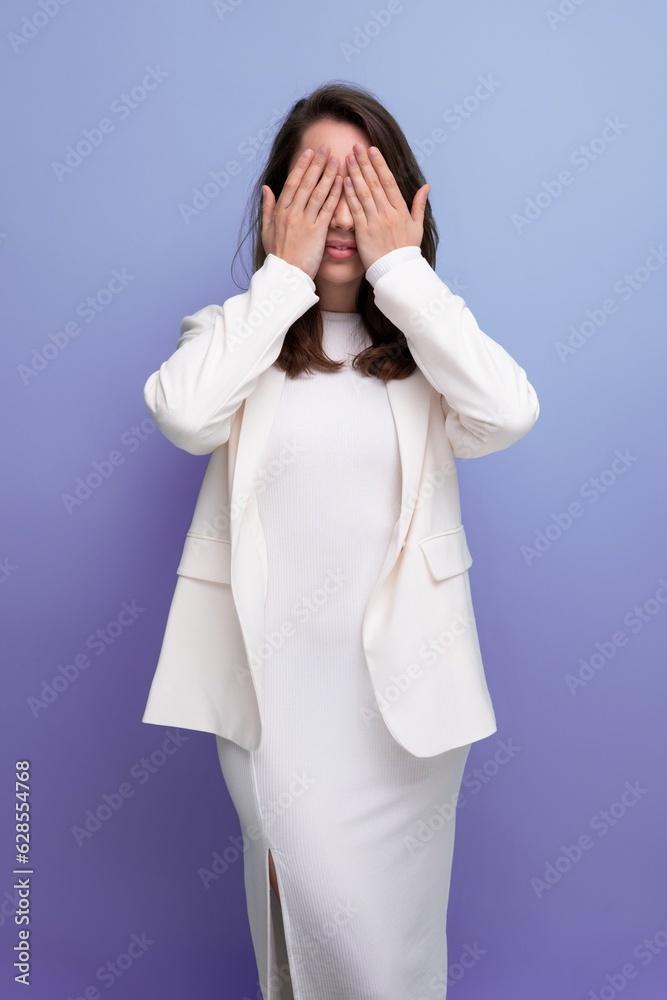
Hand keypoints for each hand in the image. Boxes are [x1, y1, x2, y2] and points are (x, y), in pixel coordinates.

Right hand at [261, 146, 342, 280]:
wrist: (285, 276)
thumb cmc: (278, 256)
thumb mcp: (266, 231)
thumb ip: (267, 208)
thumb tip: (266, 189)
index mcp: (280, 211)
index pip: (292, 183)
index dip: (301, 166)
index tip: (309, 152)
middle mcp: (292, 213)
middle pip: (306, 183)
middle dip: (317, 164)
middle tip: (326, 147)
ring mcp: (305, 222)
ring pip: (318, 192)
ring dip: (328, 174)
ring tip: (337, 159)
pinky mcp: (317, 232)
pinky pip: (327, 209)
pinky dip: (334, 194)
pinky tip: (342, 182)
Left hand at [342, 142, 429, 270]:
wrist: (397, 272)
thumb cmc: (407, 250)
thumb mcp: (418, 227)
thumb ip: (419, 204)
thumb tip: (427, 186)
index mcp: (401, 210)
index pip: (389, 181)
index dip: (380, 164)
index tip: (372, 149)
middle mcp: (388, 213)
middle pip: (375, 183)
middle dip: (365, 163)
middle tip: (356, 146)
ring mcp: (375, 222)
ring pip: (364, 193)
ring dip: (355, 174)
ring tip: (347, 158)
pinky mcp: (364, 232)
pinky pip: (356, 210)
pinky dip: (350, 195)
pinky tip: (343, 181)